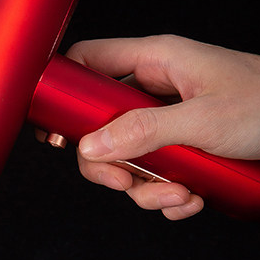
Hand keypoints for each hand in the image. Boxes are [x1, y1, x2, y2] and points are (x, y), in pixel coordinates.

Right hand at [67, 35, 259, 219]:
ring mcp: (170, 119)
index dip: (63, 93)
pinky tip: (191, 198)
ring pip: (127, 157)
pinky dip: (167, 195)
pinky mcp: (184, 146)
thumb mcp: (204, 120)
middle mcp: (157, 88)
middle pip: (99, 125)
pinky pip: (155, 174)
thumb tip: (89, 146)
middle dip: (107, 163)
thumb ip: (143, 132)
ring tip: (178, 195)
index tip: (55, 133)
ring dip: (144, 188)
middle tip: (123, 182)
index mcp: (157, 61)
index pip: (89, 62)